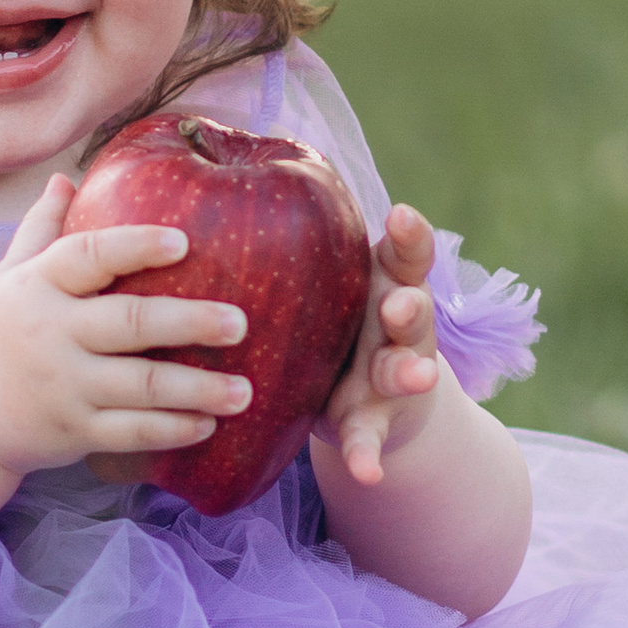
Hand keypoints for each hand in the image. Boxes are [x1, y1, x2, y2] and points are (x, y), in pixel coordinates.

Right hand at [0, 175, 252, 480]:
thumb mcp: (5, 278)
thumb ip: (40, 229)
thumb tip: (66, 177)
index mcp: (36, 286)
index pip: (88, 255)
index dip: (135, 246)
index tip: (184, 241)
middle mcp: (50, 333)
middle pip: (129, 322)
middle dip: (190, 321)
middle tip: (241, 323)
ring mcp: (62, 385)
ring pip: (140, 386)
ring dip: (197, 389)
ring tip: (245, 391)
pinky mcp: (71, 430)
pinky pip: (130, 432)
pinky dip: (171, 430)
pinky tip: (208, 425)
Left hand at [319, 203, 441, 489]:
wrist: (365, 400)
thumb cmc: (330, 320)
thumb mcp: (326, 284)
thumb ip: (296, 242)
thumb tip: (213, 156)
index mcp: (384, 284)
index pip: (404, 254)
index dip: (408, 237)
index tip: (402, 216)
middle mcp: (397, 326)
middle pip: (412, 311)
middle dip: (410, 308)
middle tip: (401, 304)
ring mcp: (392, 377)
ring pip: (405, 371)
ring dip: (409, 373)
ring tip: (414, 377)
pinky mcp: (376, 423)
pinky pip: (371, 439)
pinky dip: (368, 454)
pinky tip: (367, 472)